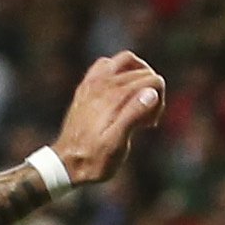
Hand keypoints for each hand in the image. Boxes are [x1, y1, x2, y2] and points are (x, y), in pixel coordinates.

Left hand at [51, 52, 167, 186]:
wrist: (66, 164)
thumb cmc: (95, 159)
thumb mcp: (118, 143)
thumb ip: (134, 115)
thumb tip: (152, 92)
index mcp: (115, 96)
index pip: (152, 80)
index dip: (159, 101)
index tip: (150, 123)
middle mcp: (103, 83)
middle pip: (142, 72)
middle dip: (152, 92)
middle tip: (147, 120)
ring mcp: (93, 83)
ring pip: (125, 60)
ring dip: (138, 75)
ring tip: (138, 100)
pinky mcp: (86, 87)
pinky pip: (106, 66)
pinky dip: (119, 73)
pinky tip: (120, 94)